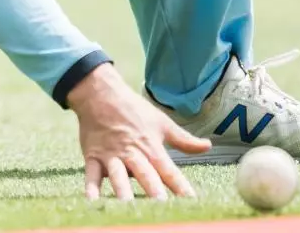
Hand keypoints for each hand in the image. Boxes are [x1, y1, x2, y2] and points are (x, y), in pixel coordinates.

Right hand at [68, 64, 211, 200]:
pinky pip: (91, 174)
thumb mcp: (161, 122)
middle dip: (153, 190)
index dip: (180, 186)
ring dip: (123, 190)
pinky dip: (91, 187)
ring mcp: (111, 156)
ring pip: (118, 176)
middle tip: (161, 205)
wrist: (99, 93)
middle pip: (145, 174)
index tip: (191, 201)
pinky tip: (92, 200)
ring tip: (127, 205)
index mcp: (151, 147)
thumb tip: (208, 146)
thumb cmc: (133, 109)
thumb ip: (184, 140)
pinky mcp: (93, 156)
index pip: (169, 171)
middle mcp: (132, 154)